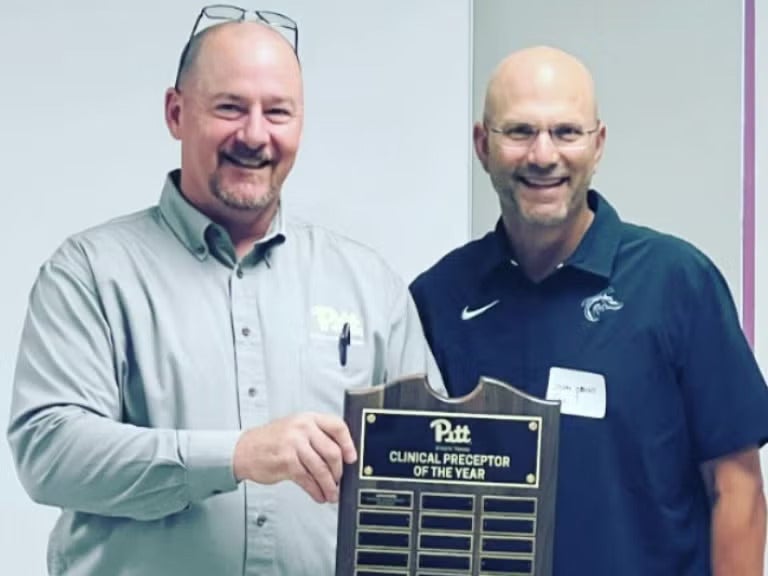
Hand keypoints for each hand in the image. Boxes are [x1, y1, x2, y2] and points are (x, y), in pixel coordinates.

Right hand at [233, 413, 356, 502]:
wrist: (245, 449)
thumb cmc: (272, 440)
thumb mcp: (296, 428)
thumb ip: (317, 436)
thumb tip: (341, 455)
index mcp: (308, 418)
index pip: (338, 427)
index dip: (349, 444)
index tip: (352, 458)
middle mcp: (302, 429)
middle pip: (332, 451)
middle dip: (339, 471)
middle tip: (340, 481)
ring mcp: (294, 444)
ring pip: (321, 469)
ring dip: (329, 485)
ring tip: (331, 493)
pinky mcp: (286, 462)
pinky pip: (308, 479)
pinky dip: (316, 490)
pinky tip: (318, 495)